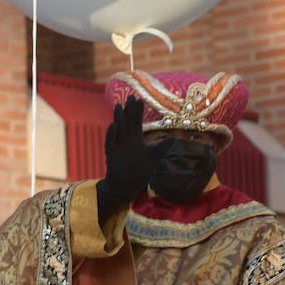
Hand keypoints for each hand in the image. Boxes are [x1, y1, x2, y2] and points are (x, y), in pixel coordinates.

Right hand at [95, 97, 169, 220]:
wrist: (127, 187)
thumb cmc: (139, 172)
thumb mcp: (154, 158)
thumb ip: (162, 148)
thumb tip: (174, 139)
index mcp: (135, 139)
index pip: (136, 122)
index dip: (138, 111)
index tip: (140, 99)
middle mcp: (126, 141)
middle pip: (127, 122)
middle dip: (129, 110)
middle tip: (130, 97)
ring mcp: (118, 147)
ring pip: (118, 130)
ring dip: (119, 119)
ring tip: (120, 107)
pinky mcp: (112, 156)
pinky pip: (110, 143)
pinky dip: (111, 135)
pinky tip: (112, 126)